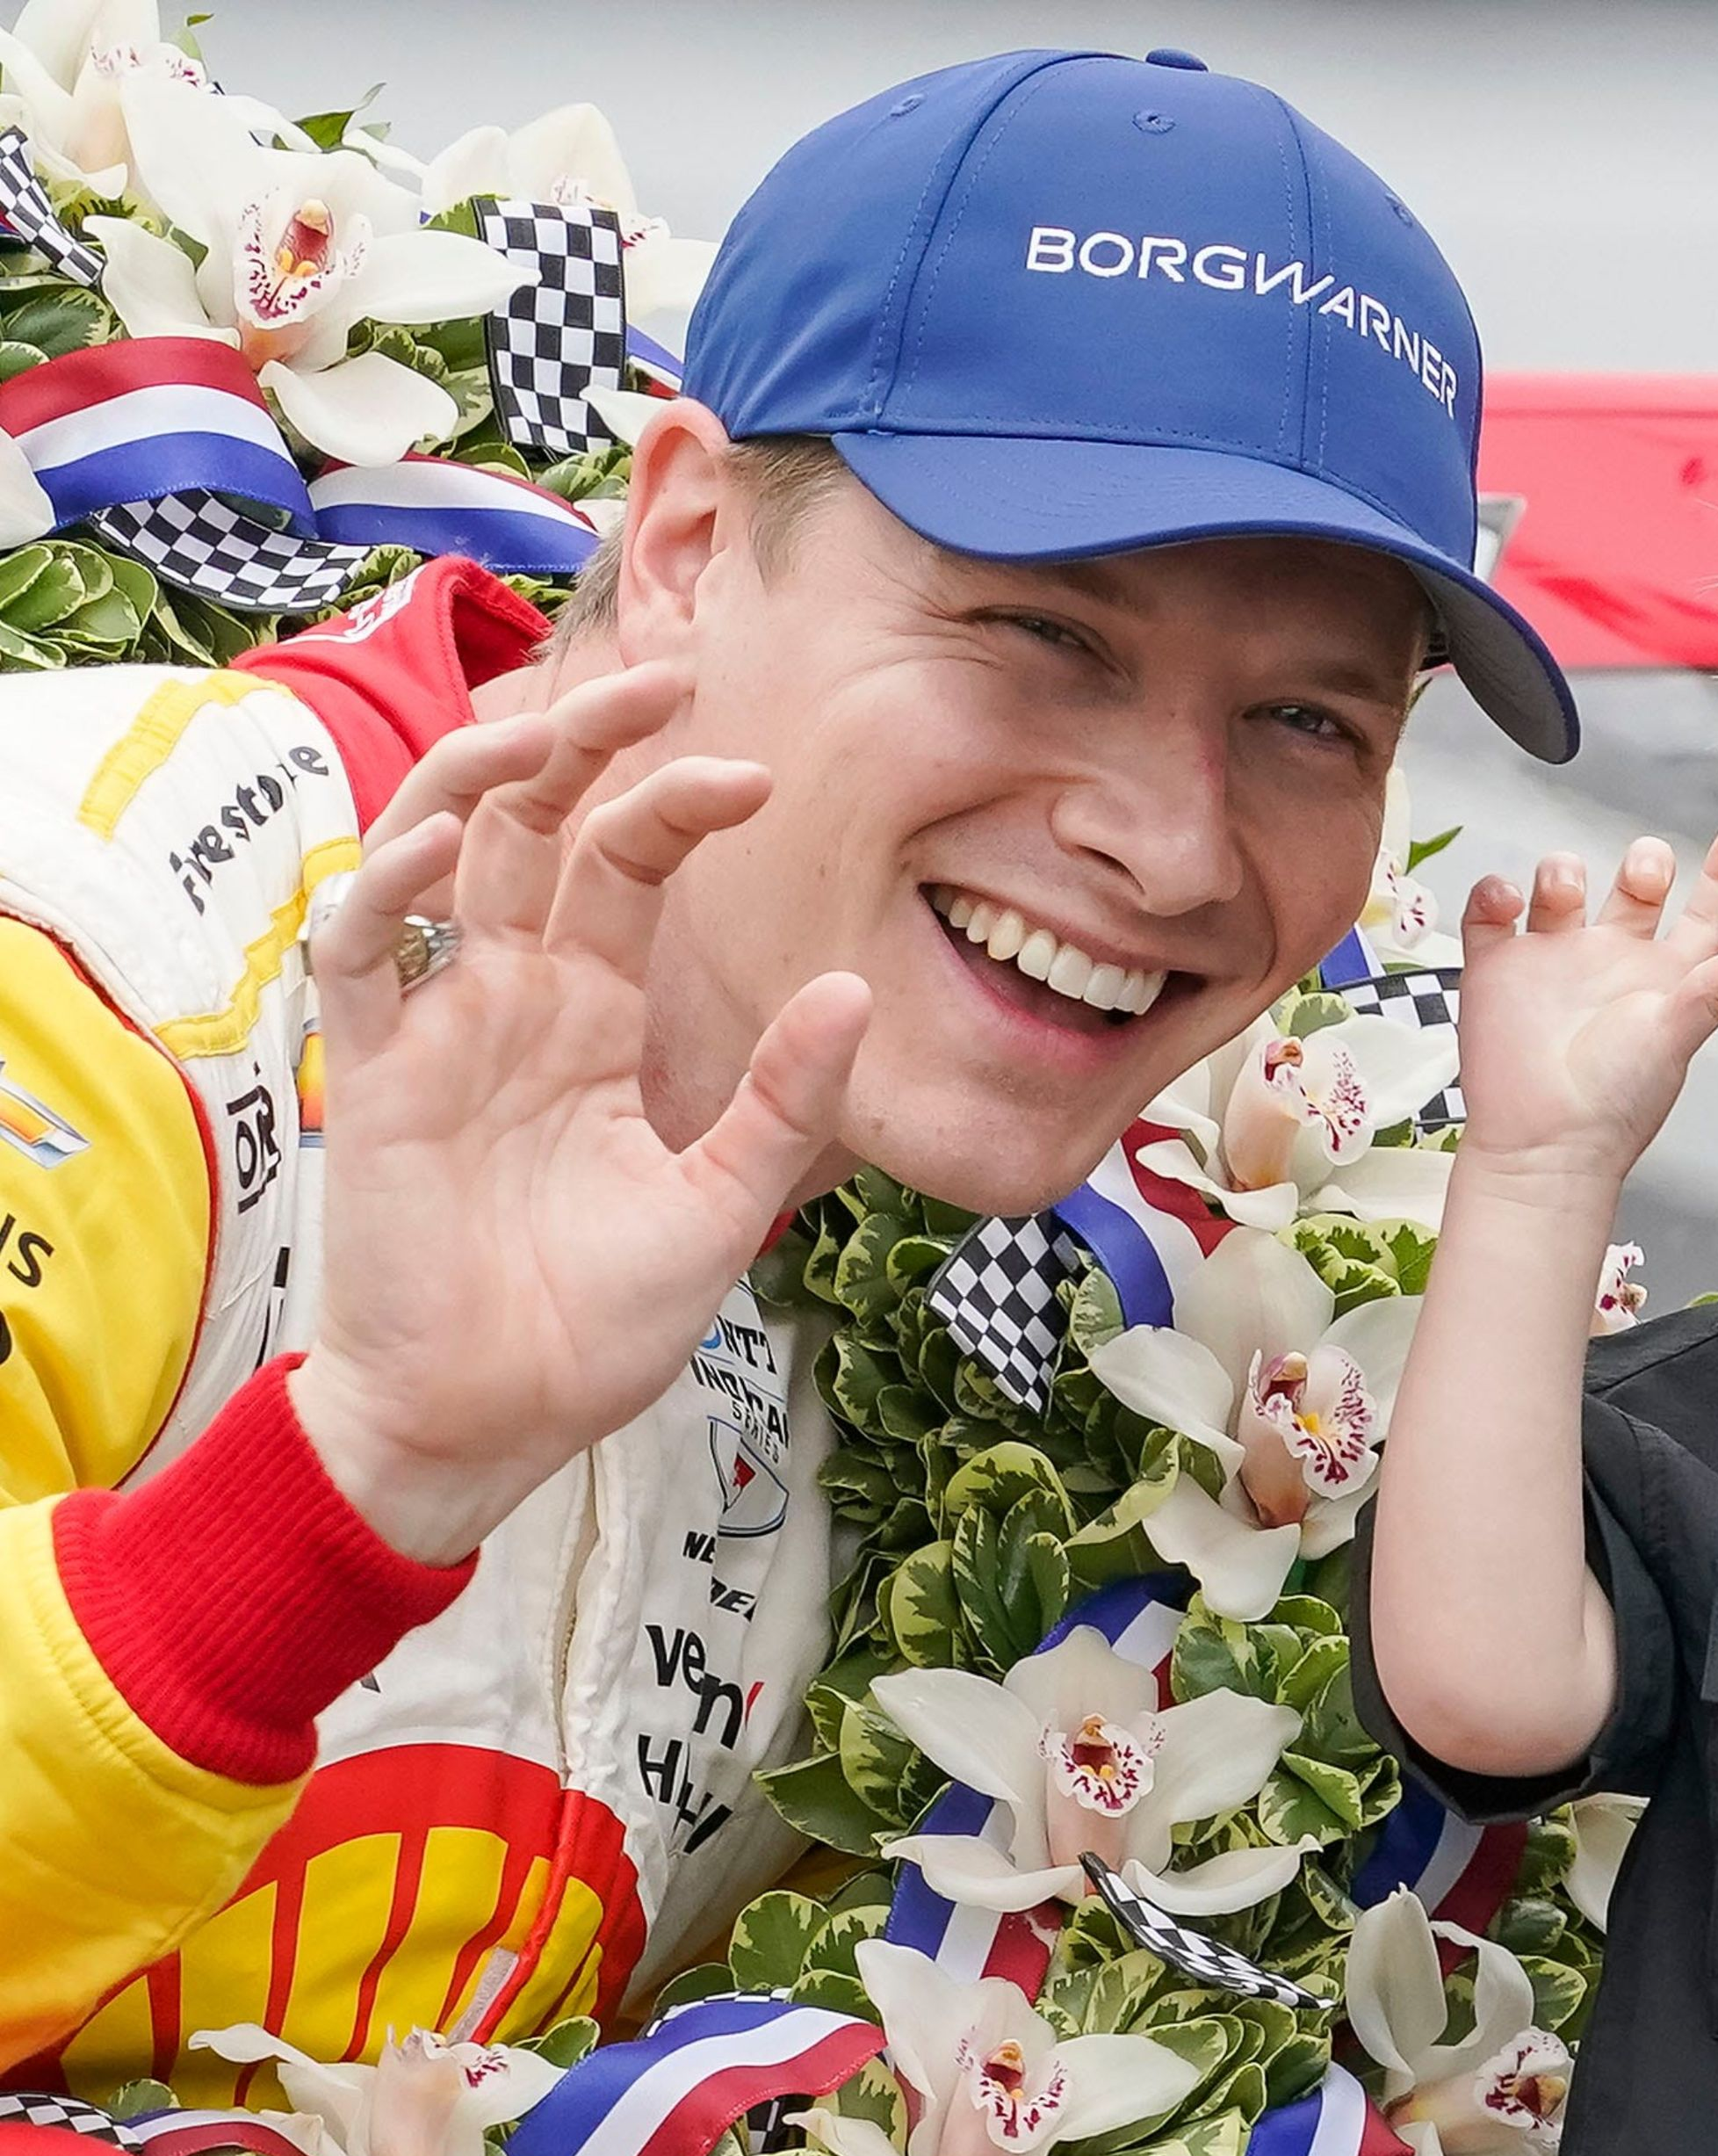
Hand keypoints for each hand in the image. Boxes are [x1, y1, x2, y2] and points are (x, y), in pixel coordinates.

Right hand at [288, 662, 873, 1564]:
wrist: (496, 1417)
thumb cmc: (599, 1322)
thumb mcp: (722, 1202)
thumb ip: (782, 1100)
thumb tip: (855, 990)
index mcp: (600, 1016)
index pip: (629, 866)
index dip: (679, 803)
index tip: (757, 774)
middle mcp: (518, 997)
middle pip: (537, 825)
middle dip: (588, 740)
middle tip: (662, 675)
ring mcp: (442, 1024)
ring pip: (439, 850)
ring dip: (486, 775)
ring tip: (555, 723)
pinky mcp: (374, 1075)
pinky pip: (362, 955)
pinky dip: (389, 889)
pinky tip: (442, 845)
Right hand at [1454, 824, 1717, 1189]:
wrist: (1543, 1144)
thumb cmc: (1614, 1104)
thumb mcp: (1676, 1037)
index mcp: (1664, 979)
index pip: (1703, 914)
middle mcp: (1610, 964)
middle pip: (1634, 888)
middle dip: (1642, 862)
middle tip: (1642, 871)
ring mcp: (1552, 963)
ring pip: (1558, 888)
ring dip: (1559, 871)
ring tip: (1560, 891)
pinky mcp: (1498, 972)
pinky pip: (1491, 915)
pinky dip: (1492, 894)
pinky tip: (1505, 901)